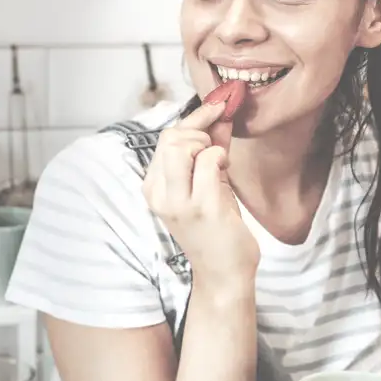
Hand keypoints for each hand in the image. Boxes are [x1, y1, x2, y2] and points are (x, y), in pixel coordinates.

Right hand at [142, 96, 258, 280]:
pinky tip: (226, 171)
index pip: (164, 139)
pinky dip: (220, 158)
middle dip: (199, 132)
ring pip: (183, 147)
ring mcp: (179, 202)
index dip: (193, 119)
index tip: (217, 107)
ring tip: (219, 161)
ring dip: (207, 145)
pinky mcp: (202, 208)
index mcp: (154, 189)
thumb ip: (209, 149)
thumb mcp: (206, 185)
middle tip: (216, 147)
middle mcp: (160, 195)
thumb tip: (220, 113)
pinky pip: (208, 162)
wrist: (223, 274)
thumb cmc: (216, 230)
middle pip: (170, 138)